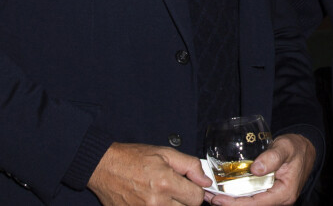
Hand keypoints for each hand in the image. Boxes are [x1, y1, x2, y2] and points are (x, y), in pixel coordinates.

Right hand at [87, 142, 211, 204]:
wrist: (105, 167)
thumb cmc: (134, 158)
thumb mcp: (166, 153)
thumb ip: (190, 165)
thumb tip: (206, 181)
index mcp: (165, 183)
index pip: (196, 198)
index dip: (197, 190)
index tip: (191, 185)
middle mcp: (156, 203)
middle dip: (185, 199)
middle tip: (176, 187)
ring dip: (173, 205)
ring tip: (164, 193)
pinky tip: (155, 200)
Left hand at [204, 134, 315, 205]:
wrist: (305, 148)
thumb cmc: (296, 147)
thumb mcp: (285, 148)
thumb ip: (272, 157)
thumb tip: (256, 169)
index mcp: (284, 193)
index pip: (256, 203)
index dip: (236, 204)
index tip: (219, 199)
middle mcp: (278, 199)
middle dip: (229, 204)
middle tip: (209, 197)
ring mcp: (273, 196)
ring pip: (249, 202)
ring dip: (231, 200)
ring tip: (212, 194)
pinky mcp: (268, 191)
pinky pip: (251, 196)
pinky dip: (237, 193)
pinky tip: (225, 189)